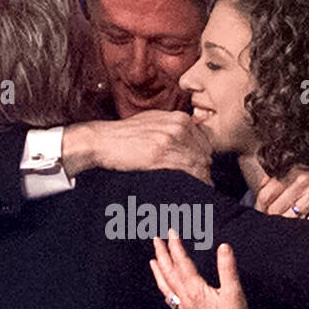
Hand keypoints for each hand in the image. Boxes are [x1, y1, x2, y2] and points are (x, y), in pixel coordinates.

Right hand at [62, 112, 212, 183]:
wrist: (102, 140)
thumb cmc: (125, 135)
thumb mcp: (154, 122)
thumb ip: (173, 128)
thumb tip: (191, 143)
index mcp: (180, 118)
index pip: (205, 141)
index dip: (204, 159)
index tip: (202, 171)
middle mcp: (179, 126)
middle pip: (205, 153)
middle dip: (205, 170)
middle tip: (203, 184)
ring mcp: (171, 139)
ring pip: (199, 163)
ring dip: (201, 179)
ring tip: (200, 191)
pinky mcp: (162, 154)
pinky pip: (188, 171)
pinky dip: (194, 182)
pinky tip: (193, 190)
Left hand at [150, 231, 249, 308]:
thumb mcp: (234, 291)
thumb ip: (227, 268)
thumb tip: (223, 247)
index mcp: (195, 290)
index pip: (182, 263)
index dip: (175, 246)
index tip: (170, 232)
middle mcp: (185, 299)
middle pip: (169, 273)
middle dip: (162, 255)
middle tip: (155, 240)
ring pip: (166, 287)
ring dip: (159, 272)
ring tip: (153, 261)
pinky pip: (170, 300)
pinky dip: (165, 290)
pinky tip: (165, 289)